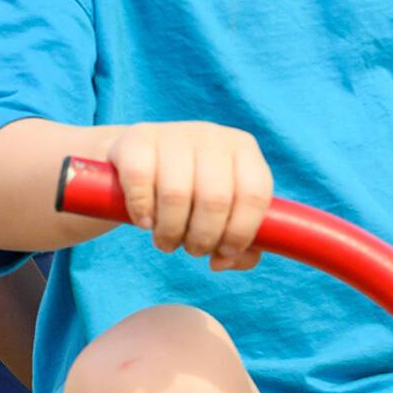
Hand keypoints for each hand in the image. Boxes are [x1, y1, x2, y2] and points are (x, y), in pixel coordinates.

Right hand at [105, 122, 273, 270]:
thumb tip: (225, 260)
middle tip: (191, 249)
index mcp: (244, 149)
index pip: (254, 194)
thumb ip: (239, 244)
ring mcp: (174, 132)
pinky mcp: (138, 138)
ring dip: (170, 231)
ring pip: (176, 194)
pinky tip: (144, 220)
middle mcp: (212, 136)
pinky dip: (142, 211)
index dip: (240, 233)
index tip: (222, 253)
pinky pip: (140, 181)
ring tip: (166, 240)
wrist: (139, 160)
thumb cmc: (190, 191)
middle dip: (203, 238)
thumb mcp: (221, 212)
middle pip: (215, 199)